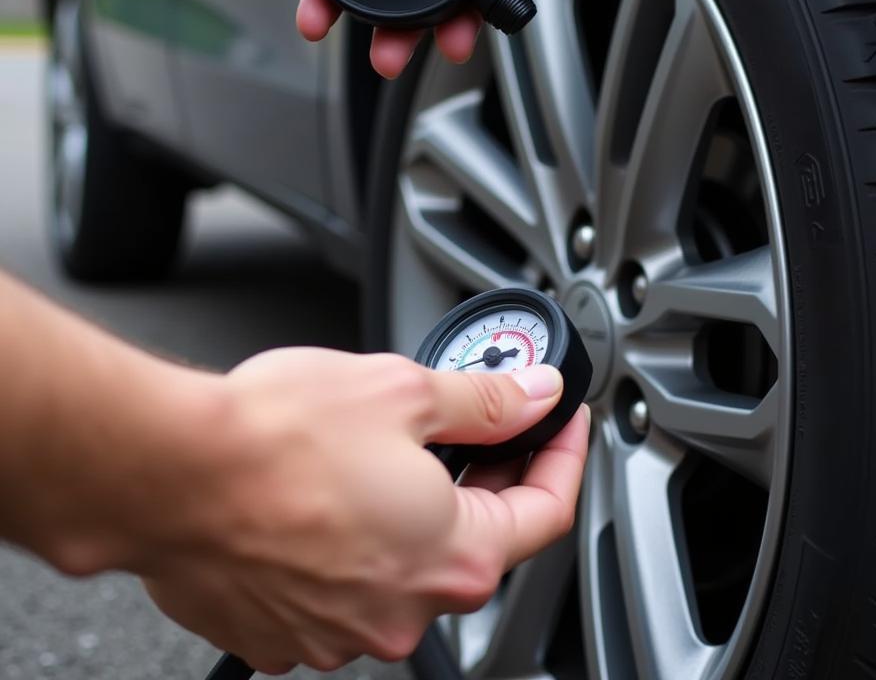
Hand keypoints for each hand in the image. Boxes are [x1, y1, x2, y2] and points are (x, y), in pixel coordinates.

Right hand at [142, 350, 588, 673]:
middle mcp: (404, 610)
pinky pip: (345, 584)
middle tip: (479, 425)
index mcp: (453, 554)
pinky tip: (332, 492)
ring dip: (412, 508)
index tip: (559, 423)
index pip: (548, 511)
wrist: (168, 473)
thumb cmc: (276, 438)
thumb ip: (484, 402)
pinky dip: (355, 539)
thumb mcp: (405, 390)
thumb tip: (533, 397)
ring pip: (405, 561)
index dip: (562, 455)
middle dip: (486, 477)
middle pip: (477, 538)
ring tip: (387, 450)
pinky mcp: (288, 630)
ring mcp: (342, 631)